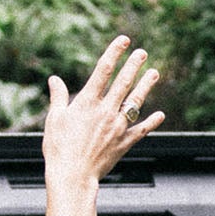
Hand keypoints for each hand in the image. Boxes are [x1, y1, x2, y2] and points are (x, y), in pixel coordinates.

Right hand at [44, 35, 163, 215]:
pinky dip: (151, 122)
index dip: (114, 53)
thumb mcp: (54, 119)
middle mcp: (105, 111)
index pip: (103, 70)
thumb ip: (58, 97)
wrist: (72, 175)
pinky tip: (160, 115)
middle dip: (133, 65)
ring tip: (154, 73)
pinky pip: (141, 130)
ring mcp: (117, 126)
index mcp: (87, 102)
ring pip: (135, 102)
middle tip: (142, 53)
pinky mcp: (124, 143)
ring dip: (146, 86)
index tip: (124, 41)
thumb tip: (54, 79)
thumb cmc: (58, 148)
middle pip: (123, 82)